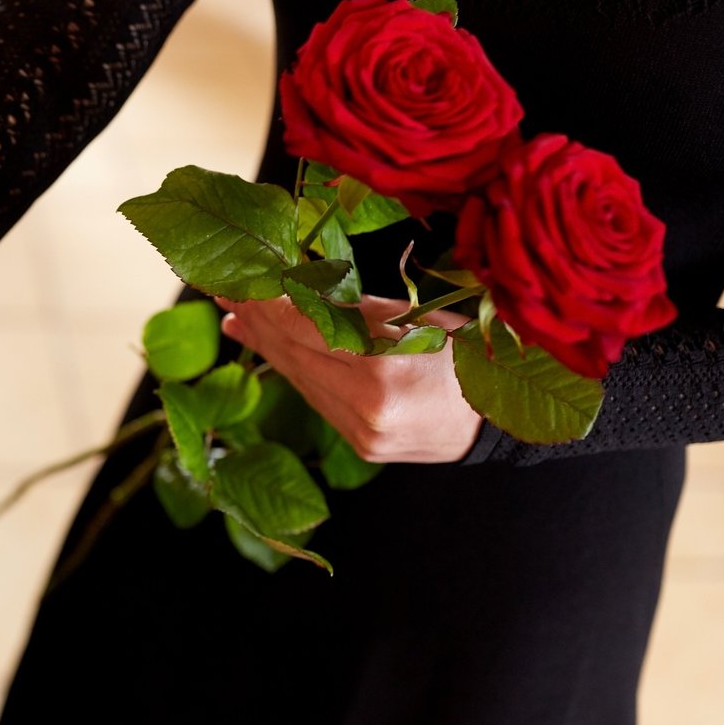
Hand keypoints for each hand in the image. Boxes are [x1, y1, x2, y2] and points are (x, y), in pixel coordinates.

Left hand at [215, 294, 481, 463]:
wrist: (499, 421)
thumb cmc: (467, 354)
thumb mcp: (417, 317)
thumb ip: (351, 309)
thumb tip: (286, 291)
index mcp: (385, 369)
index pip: (310, 330)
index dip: (271, 304)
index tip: (241, 280)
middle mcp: (367, 407)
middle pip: (297, 354)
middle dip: (258, 319)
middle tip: (224, 290)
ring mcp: (361, 432)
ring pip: (299, 378)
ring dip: (265, 344)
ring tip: (235, 314)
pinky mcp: (359, 444)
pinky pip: (315, 397)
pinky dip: (289, 368)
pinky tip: (262, 344)